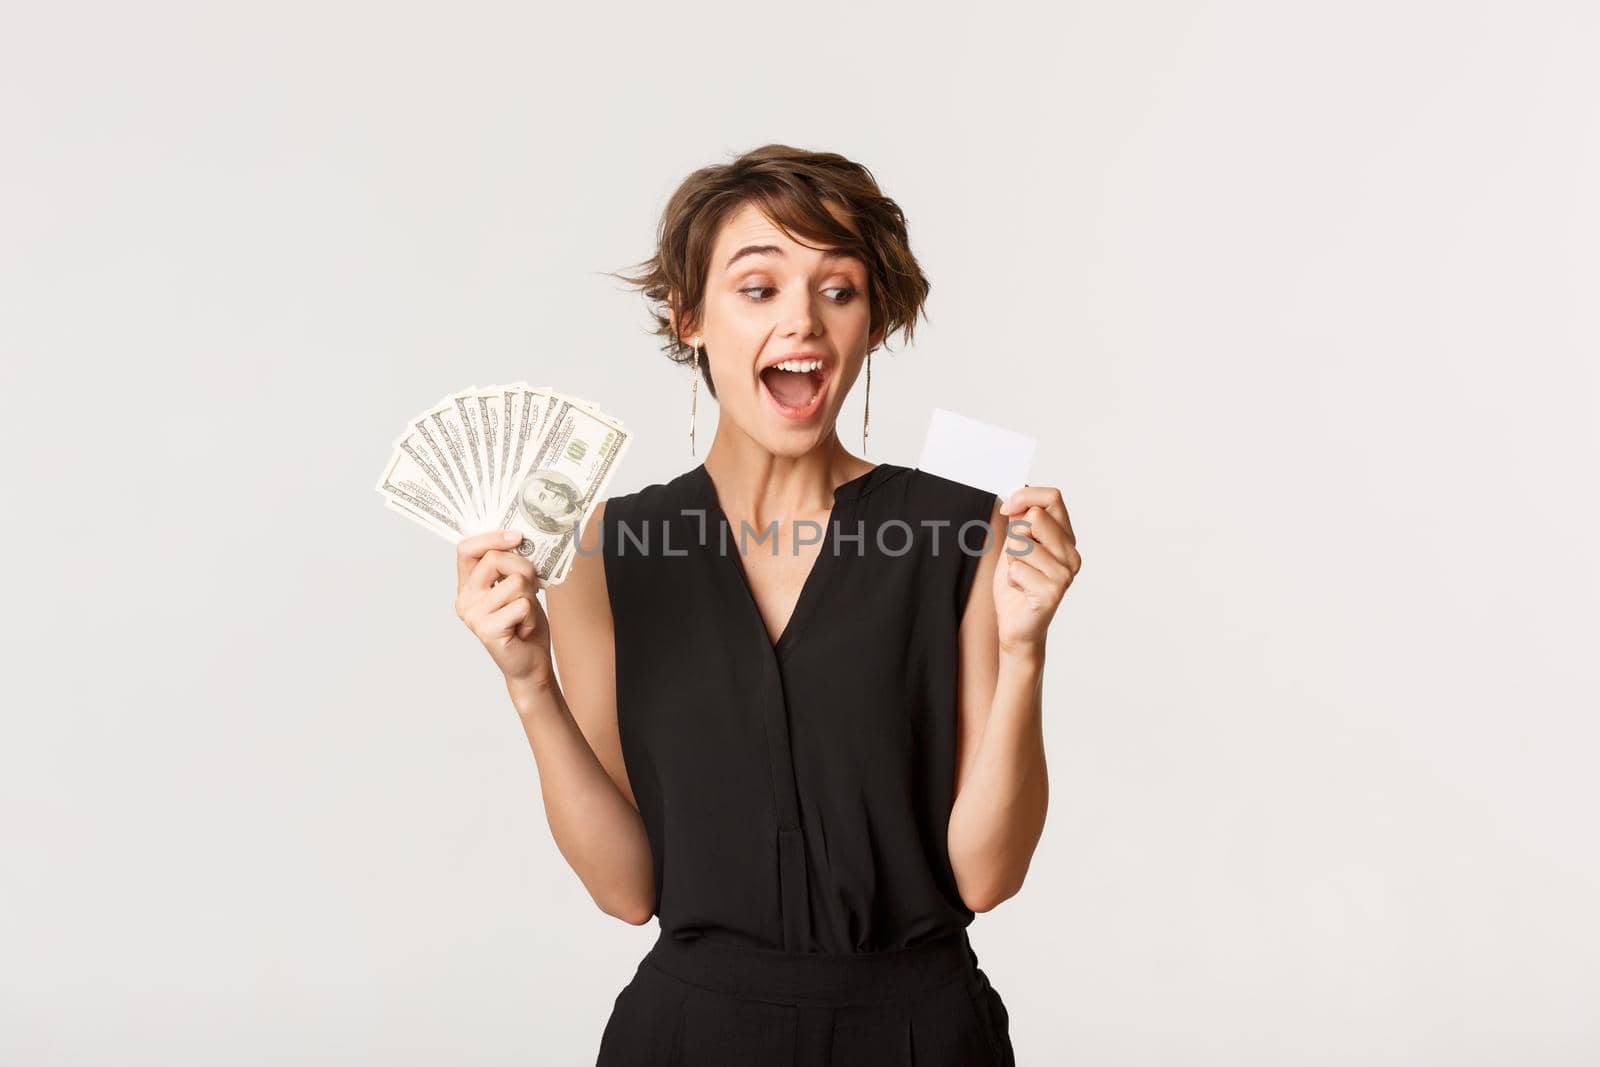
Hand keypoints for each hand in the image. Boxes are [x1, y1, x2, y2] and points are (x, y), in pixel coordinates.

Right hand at [455, 529, 553, 690]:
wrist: (531, 662)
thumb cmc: (524, 623)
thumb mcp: (518, 587)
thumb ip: (510, 566)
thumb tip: (518, 538)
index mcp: (468, 586)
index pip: (467, 549)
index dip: (492, 537)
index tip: (517, 536)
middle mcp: (465, 599)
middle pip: (494, 559)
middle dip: (523, 569)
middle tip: (528, 591)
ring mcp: (473, 615)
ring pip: (515, 582)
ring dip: (530, 597)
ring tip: (523, 615)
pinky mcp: (487, 629)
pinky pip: (522, 605)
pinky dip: (531, 616)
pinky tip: (523, 629)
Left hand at [994, 485, 1080, 658]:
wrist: (1017, 625)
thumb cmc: (1017, 585)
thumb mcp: (1015, 546)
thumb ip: (1020, 522)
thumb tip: (1020, 499)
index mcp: (1065, 538)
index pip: (1053, 497)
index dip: (1025, 497)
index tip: (1007, 509)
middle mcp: (1071, 553)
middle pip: (1035, 517)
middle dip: (1015, 535)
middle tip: (1018, 558)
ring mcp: (1065, 573)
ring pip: (1021, 543)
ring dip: (1011, 560)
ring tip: (1021, 577)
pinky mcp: (1053, 591)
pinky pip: (1017, 567)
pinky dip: (1011, 579)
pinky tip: (1022, 591)